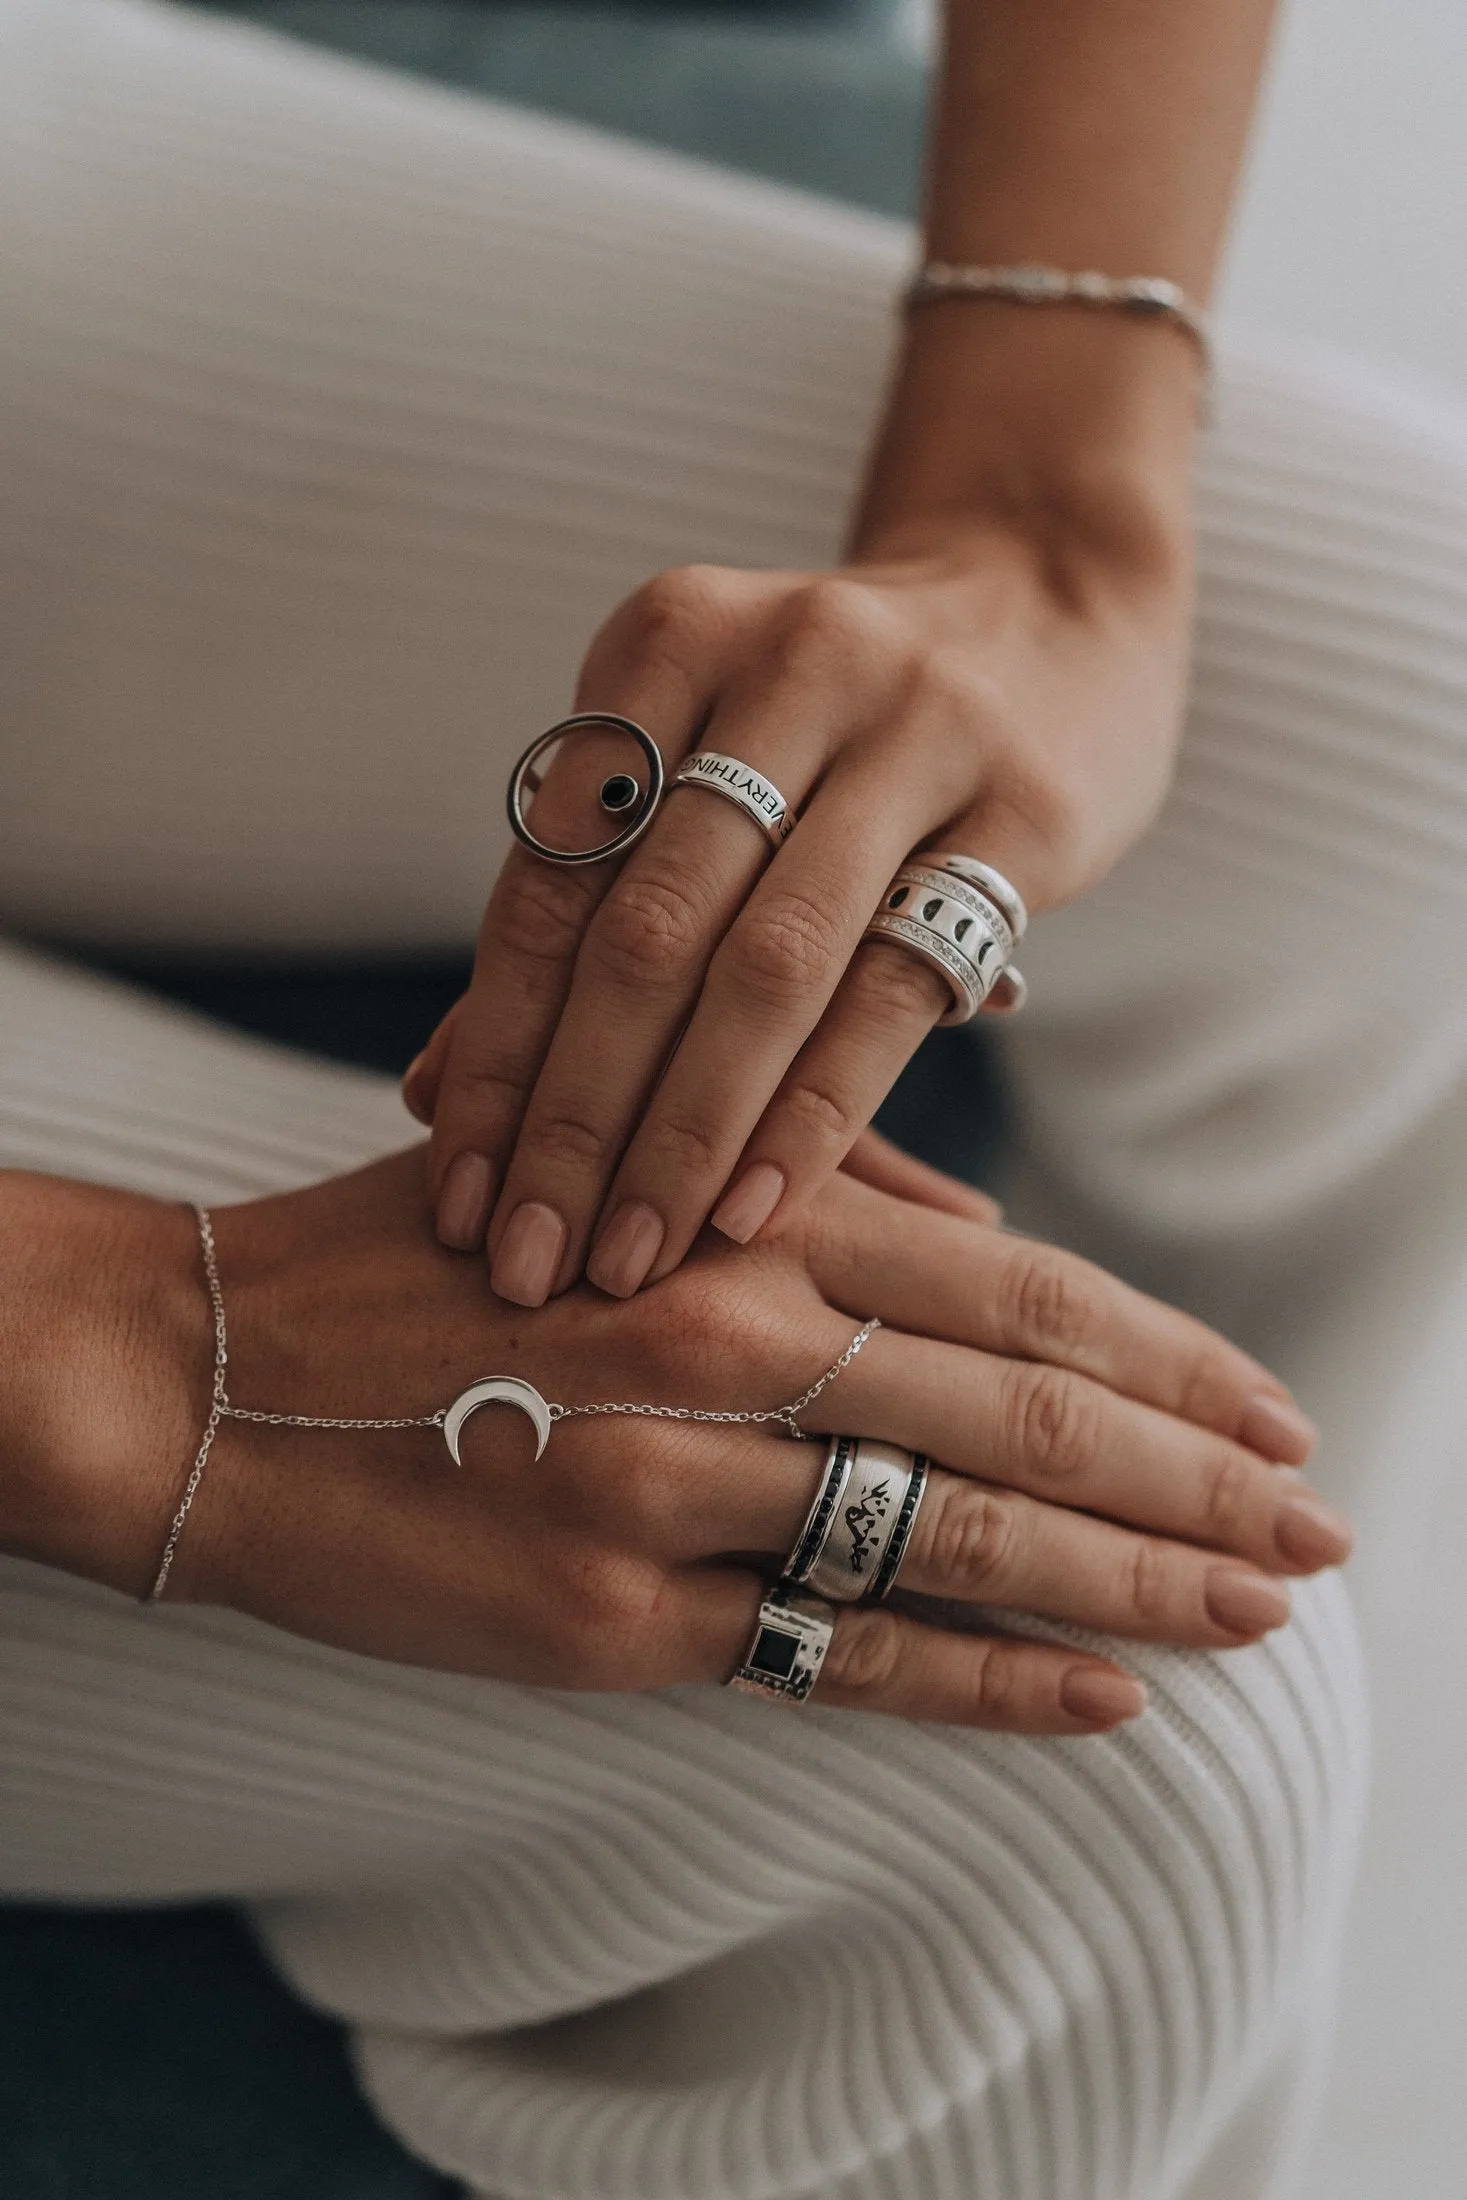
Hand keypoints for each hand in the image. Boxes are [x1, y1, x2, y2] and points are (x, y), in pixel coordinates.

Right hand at [0, 1153, 1346, 1731]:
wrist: (196, 1371)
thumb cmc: (414, 1253)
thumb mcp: (612, 1164)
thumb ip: (811, 1190)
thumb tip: (994, 1237)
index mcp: (735, 1217)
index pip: (1016, 1292)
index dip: (1165, 1357)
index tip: (1272, 1414)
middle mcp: (725, 1341)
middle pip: (1026, 1417)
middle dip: (1196, 1483)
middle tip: (1319, 1534)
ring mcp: (673, 1488)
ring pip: (961, 1539)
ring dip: (1134, 1582)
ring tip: (1258, 1616)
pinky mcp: (612, 1621)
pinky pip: (839, 1656)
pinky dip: (985, 1685)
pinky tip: (1101, 1702)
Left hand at [416, 501, 1191, 1305]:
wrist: (1050, 601)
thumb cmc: (833, 722)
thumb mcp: (699, 762)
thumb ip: (585, 909)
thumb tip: (440, 1091)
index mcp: (670, 640)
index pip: (551, 882)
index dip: (495, 1052)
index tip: (459, 1197)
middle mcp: (789, 663)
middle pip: (647, 934)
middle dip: (574, 1120)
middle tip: (530, 1265)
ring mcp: (918, 727)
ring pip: (770, 967)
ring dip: (684, 1136)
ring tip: (630, 1261)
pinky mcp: (1026, 808)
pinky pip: (898, 985)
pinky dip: (816, 1110)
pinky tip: (757, 1207)